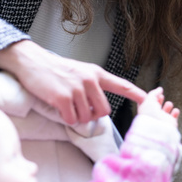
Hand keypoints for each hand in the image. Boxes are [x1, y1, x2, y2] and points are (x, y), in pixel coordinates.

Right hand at [0, 40, 146, 124]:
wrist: (32, 61)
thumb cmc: (54, 69)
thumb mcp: (79, 71)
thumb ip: (92, 86)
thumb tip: (100, 107)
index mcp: (95, 73)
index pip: (121, 84)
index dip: (136, 94)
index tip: (150, 99)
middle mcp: (89, 80)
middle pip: (104, 111)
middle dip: (94, 116)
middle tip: (81, 110)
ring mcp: (76, 89)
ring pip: (88, 117)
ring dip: (79, 118)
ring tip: (68, 107)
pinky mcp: (62, 97)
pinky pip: (72, 119)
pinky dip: (67, 119)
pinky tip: (60, 109)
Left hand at [136, 87, 179, 126]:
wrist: (158, 128)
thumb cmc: (149, 114)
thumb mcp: (148, 99)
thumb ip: (154, 92)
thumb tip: (160, 89)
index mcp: (145, 112)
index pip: (148, 104)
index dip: (153, 98)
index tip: (157, 94)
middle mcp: (153, 117)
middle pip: (157, 108)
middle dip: (160, 101)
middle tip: (162, 97)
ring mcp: (162, 121)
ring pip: (165, 112)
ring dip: (168, 106)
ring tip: (168, 104)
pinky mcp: (170, 124)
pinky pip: (174, 118)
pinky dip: (175, 113)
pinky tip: (175, 110)